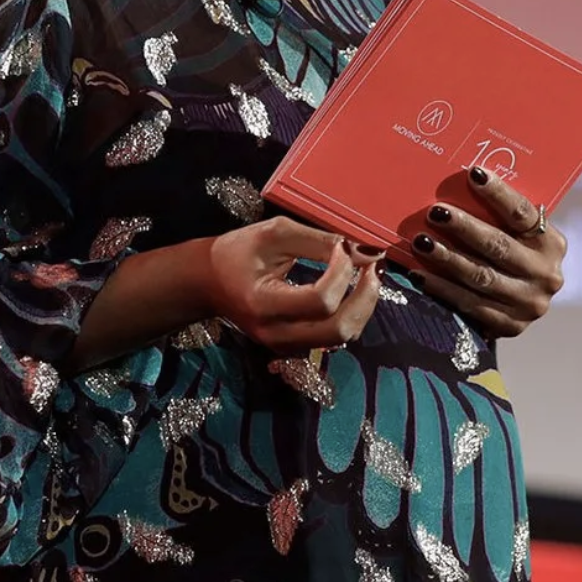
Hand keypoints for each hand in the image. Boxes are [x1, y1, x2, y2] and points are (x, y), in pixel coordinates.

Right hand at [207, 218, 381, 355]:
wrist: (209, 282)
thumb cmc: (239, 252)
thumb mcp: (275, 234)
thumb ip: (319, 241)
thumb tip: (364, 251)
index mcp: (263, 304)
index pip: (320, 300)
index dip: (341, 273)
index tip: (344, 246)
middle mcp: (275, 334)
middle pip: (338, 330)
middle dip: (365, 297)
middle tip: (372, 266)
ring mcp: (285, 346)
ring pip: (342, 337)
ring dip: (363, 306)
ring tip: (366, 275)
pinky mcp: (294, 347)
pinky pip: (334, 337)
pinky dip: (351, 314)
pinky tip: (351, 290)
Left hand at [409, 168, 565, 338]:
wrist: (520, 304)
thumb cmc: (511, 253)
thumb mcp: (517, 235)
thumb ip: (499, 216)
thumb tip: (459, 181)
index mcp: (551, 243)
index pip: (522, 213)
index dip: (498, 193)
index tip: (474, 173)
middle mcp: (546, 274)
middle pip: (499, 246)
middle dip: (464, 227)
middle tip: (435, 212)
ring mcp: (529, 303)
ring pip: (481, 276)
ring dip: (447, 258)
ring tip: (421, 242)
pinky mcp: (510, 325)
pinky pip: (469, 304)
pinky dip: (442, 288)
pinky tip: (420, 274)